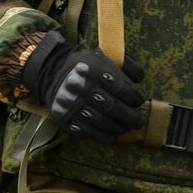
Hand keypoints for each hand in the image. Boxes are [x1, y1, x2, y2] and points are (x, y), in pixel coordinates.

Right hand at [23, 34, 145, 140]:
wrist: (52, 72)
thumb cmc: (86, 66)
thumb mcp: (105, 56)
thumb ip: (126, 64)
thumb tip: (140, 80)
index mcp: (94, 69)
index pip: (122, 88)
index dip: (134, 98)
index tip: (138, 102)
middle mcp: (82, 87)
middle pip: (113, 107)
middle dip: (131, 117)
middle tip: (139, 121)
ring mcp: (73, 104)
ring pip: (103, 121)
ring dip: (119, 127)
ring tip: (127, 127)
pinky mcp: (66, 118)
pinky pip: (89, 132)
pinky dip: (104, 136)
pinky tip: (113, 135)